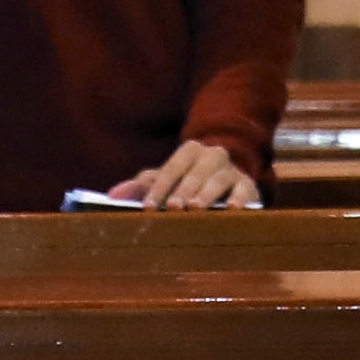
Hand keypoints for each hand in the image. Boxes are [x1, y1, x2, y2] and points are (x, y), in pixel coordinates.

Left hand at [111, 136, 261, 211]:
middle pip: (196, 171)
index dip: (159, 187)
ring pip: (219, 178)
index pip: (172, 167)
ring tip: (195, 208)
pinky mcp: (248, 186)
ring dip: (207, 193)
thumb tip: (112, 195)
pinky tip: (232, 209)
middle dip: (183, 189)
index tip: (148, 207)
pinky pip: (244, 190)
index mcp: (190, 151)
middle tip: (173, 207)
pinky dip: (239, 198)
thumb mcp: (165, 180)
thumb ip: (139, 186)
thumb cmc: (187, 183)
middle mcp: (213, 155)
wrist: (227, 180)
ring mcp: (233, 170)